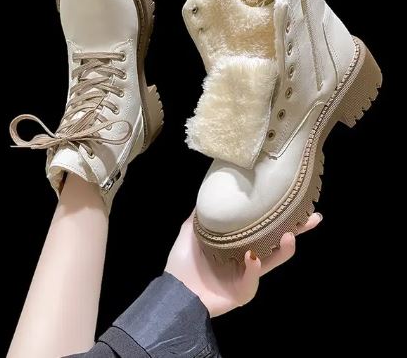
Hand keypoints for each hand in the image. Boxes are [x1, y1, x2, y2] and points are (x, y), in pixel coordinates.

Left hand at [165, 211, 321, 316]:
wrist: (174, 292)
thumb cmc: (182, 265)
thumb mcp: (188, 234)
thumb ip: (198, 217)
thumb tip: (206, 194)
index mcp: (237, 244)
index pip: (262, 228)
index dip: (277, 216)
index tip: (290, 200)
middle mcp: (247, 258)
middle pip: (277, 242)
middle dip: (297, 230)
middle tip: (313, 217)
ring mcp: (247, 276)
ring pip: (273, 261)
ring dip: (284, 249)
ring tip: (291, 235)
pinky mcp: (243, 291)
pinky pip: (252, 278)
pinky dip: (253, 267)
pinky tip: (252, 257)